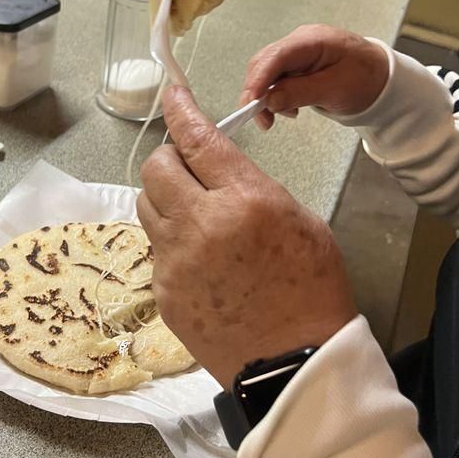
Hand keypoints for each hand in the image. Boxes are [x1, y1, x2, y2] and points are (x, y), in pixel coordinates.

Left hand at [137, 87, 356, 388]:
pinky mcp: (163, 291)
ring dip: (165, 199)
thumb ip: (252, 189)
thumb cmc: (313, 288)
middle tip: (189, 171)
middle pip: (156, 168)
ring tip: (195, 217)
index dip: (179, 110)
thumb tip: (220, 173)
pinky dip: (173, 244)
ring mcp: (175, 260)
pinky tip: (202, 264)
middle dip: (170, 160)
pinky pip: (156, 249)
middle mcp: (201, 223)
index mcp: (244, 199)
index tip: (171, 94)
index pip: (197, 139)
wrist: (294, 363)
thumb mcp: (299, 220)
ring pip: (146, 206)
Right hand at [241, 25, 389, 130]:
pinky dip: (276, 96)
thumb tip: (269, 100)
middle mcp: (300, 41)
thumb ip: (300, 93)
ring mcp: (296, 52)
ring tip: (283, 115)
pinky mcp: (296, 64)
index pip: (276, 56)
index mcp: (313, 40)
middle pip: (264, 63)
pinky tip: (290, 107)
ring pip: (266, 73)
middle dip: (258, 92)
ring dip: (267, 97)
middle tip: (263, 120)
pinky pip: (276, 79)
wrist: (382, 79)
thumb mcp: (335, 90)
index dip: (259, 79)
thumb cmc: (366, 79)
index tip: (251, 102)